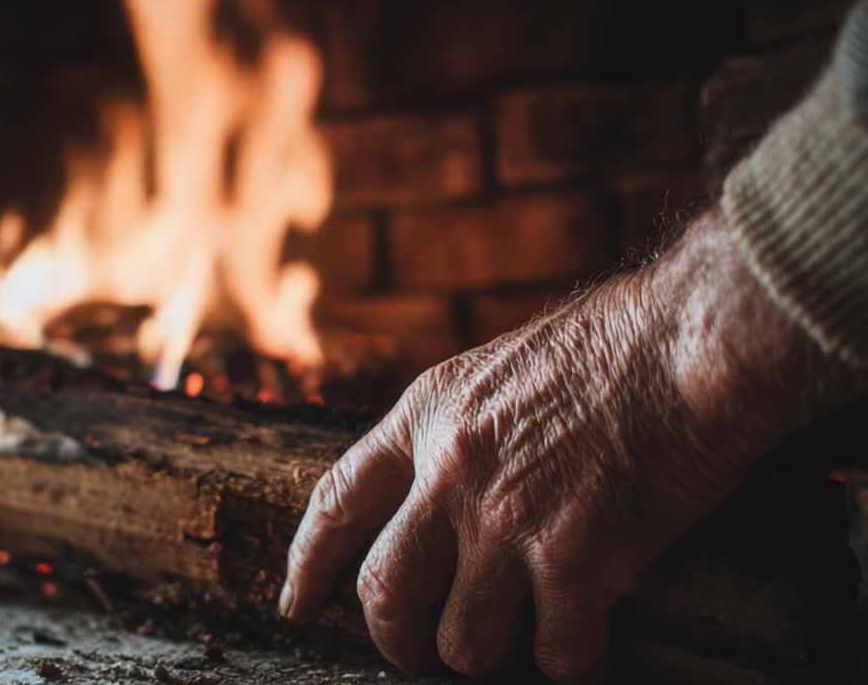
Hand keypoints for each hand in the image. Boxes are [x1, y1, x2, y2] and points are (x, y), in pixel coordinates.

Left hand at [280, 211, 841, 679]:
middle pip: (383, 592)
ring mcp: (509, 519)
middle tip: (415, 652)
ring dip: (488, 655)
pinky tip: (588, 641)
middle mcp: (451, 473)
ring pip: (463, 641)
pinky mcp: (579, 557)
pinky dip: (571, 658)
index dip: (307, 564)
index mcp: (424, 418)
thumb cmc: (610, 343)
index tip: (298, 604)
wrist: (691, 338)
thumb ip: (451, 432)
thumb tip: (430, 491)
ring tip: (518, 641)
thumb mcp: (492, 369)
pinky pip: (555, 650)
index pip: (336, 502)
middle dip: (393, 640)